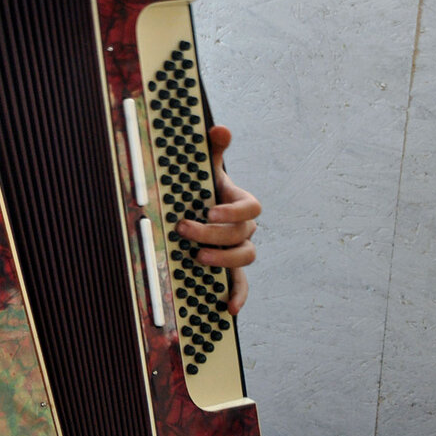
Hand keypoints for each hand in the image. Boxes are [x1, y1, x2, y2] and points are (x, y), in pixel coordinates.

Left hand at [175, 125, 259, 314]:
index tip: (209, 210)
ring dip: (224, 260)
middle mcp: (244, 227)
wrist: (199, 205)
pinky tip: (228, 308)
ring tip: (197, 257)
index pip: (251, 208)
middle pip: (242, 234)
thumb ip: (213, 149)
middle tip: (184, 229)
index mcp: (240, 202)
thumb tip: (219, 127)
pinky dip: (238, 296)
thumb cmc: (203, 186)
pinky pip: (242, 284)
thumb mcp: (205, 167)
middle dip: (214, 233)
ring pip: (244, 257)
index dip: (233, 211)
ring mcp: (239, 248)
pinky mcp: (232, 269)